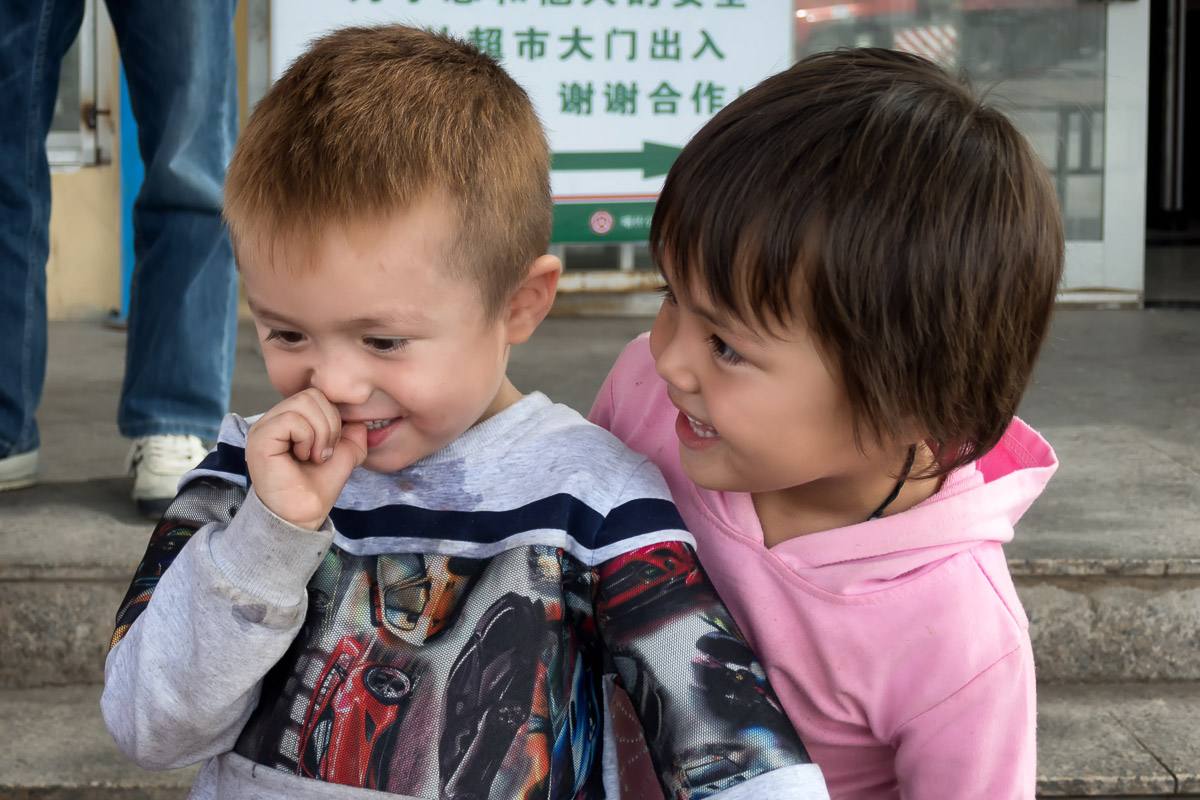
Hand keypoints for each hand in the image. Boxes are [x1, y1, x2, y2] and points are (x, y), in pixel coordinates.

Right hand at [245, 388, 367, 529]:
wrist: (305, 514)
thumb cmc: (317, 487)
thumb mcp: (343, 455)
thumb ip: (352, 435)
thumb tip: (359, 420)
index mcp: (288, 419)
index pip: (317, 395)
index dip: (334, 418)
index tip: (331, 447)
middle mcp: (272, 420)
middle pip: (312, 395)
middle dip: (330, 424)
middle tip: (324, 453)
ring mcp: (264, 427)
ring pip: (303, 403)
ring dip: (320, 432)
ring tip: (314, 456)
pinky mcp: (260, 438)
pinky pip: (292, 419)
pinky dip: (307, 438)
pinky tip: (302, 457)